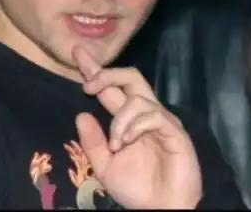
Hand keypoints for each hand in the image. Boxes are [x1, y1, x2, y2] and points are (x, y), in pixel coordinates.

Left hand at [72, 46, 202, 208]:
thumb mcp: (105, 166)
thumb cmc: (137, 187)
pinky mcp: (174, 129)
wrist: (162, 208)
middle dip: (107, 74)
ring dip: (119, 119)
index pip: (111, 87)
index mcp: (129, 118)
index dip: (95, 70)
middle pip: (131, 76)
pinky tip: (127, 142)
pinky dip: (135, 126)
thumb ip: (93, 142)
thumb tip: (81, 114)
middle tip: (88, 86)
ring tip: (115, 144)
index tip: (77, 53)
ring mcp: (161, 119)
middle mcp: (145, 113)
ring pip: (137, 97)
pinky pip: (153, 114)